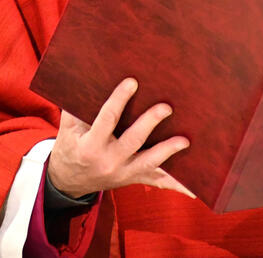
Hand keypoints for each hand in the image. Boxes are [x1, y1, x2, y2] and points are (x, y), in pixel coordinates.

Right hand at [47, 77, 192, 198]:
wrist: (68, 181)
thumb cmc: (70, 145)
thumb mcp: (67, 127)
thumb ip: (76, 106)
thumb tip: (87, 74)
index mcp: (90, 146)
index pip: (106, 120)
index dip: (119, 100)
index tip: (132, 82)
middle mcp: (109, 162)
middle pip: (133, 141)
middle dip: (150, 123)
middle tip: (166, 108)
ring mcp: (123, 173)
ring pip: (149, 163)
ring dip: (168, 152)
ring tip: (185, 141)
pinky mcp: (134, 179)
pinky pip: (157, 182)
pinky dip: (176, 185)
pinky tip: (195, 189)